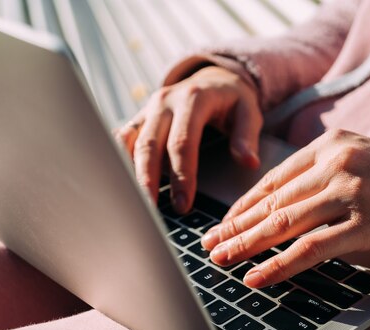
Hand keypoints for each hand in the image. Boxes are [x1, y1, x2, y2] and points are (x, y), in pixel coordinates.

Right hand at [116, 66, 261, 212]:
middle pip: (150, 144)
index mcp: (193, 99)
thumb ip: (247, 137)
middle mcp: (165, 101)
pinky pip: (123, 138)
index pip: (182, 142)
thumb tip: (248, 162)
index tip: (183, 203)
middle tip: (151, 210)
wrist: (212, 79)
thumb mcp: (249, 112)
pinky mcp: (139, 117)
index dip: (181, 175)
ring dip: (129, 173)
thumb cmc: (232, 100)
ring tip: (132, 202)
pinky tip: (121, 183)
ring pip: (131, 142)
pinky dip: (119, 159)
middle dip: (149, 180)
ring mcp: (148, 108)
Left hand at [200, 129, 369, 287]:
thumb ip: (312, 173)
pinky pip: (312, 249)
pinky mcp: (363, 224)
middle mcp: (335, 164)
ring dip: (247, 245)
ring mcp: (349, 193)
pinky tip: (257, 276)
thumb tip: (266, 204)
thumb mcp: (351, 159)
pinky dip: (280, 264)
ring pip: (284, 223)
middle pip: (272, 202)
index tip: (221, 223)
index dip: (242, 206)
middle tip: (209, 244)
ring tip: (221, 260)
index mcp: (327, 145)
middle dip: (235, 227)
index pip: (272, 180)